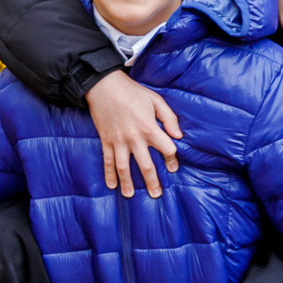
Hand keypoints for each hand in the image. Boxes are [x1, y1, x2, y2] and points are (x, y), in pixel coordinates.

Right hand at [86, 70, 182, 197]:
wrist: (104, 87)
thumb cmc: (132, 92)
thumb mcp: (156, 100)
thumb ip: (169, 118)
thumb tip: (179, 135)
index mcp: (149, 128)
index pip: (166, 149)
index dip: (172, 159)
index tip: (173, 167)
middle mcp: (134, 139)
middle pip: (146, 166)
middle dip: (152, 182)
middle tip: (156, 194)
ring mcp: (118, 142)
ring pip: (124, 168)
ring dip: (128, 183)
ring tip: (130, 196)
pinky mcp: (106, 141)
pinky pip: (107, 161)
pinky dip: (109, 174)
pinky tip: (112, 186)